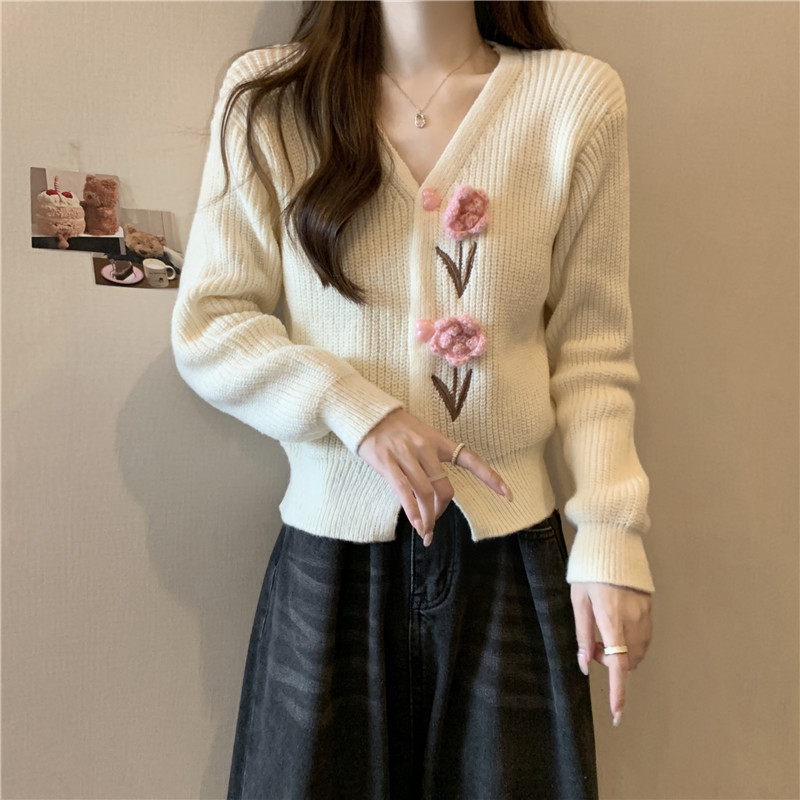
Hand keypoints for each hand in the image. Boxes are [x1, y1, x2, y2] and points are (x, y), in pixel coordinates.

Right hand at [356, 409, 511, 543]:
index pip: (471, 460)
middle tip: (434, 521)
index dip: (490, 478)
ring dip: (427, 517)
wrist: (366, 413)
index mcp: (438, 440)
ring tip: (425, 531)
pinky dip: (412, 510)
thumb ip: (429, 461)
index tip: (508, 496)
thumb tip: (433, 494)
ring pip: (425, 493)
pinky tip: (416, 524)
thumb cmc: (394, 428)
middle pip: (444, 487)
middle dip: (441, 509)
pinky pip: (404, 491)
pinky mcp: (387, 463)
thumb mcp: (419, 436)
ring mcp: (406, 455)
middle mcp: (425, 447)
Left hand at [570, 581, 652, 726]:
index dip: (618, 691)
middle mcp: (633, 620)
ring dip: (621, 653)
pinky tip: (616, 626)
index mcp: (611, 618)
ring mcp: (645, 614)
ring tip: (603, 632)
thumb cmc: (589, 570)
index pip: (618, 664)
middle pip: (628, 661)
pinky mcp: (650, 608)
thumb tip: (584, 665)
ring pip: (637, 652)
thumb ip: (582, 634)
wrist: (612, 542)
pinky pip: (643, 637)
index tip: (617, 713)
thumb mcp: (578, 600)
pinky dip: (630, 642)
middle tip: (592, 646)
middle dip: (611, 664)